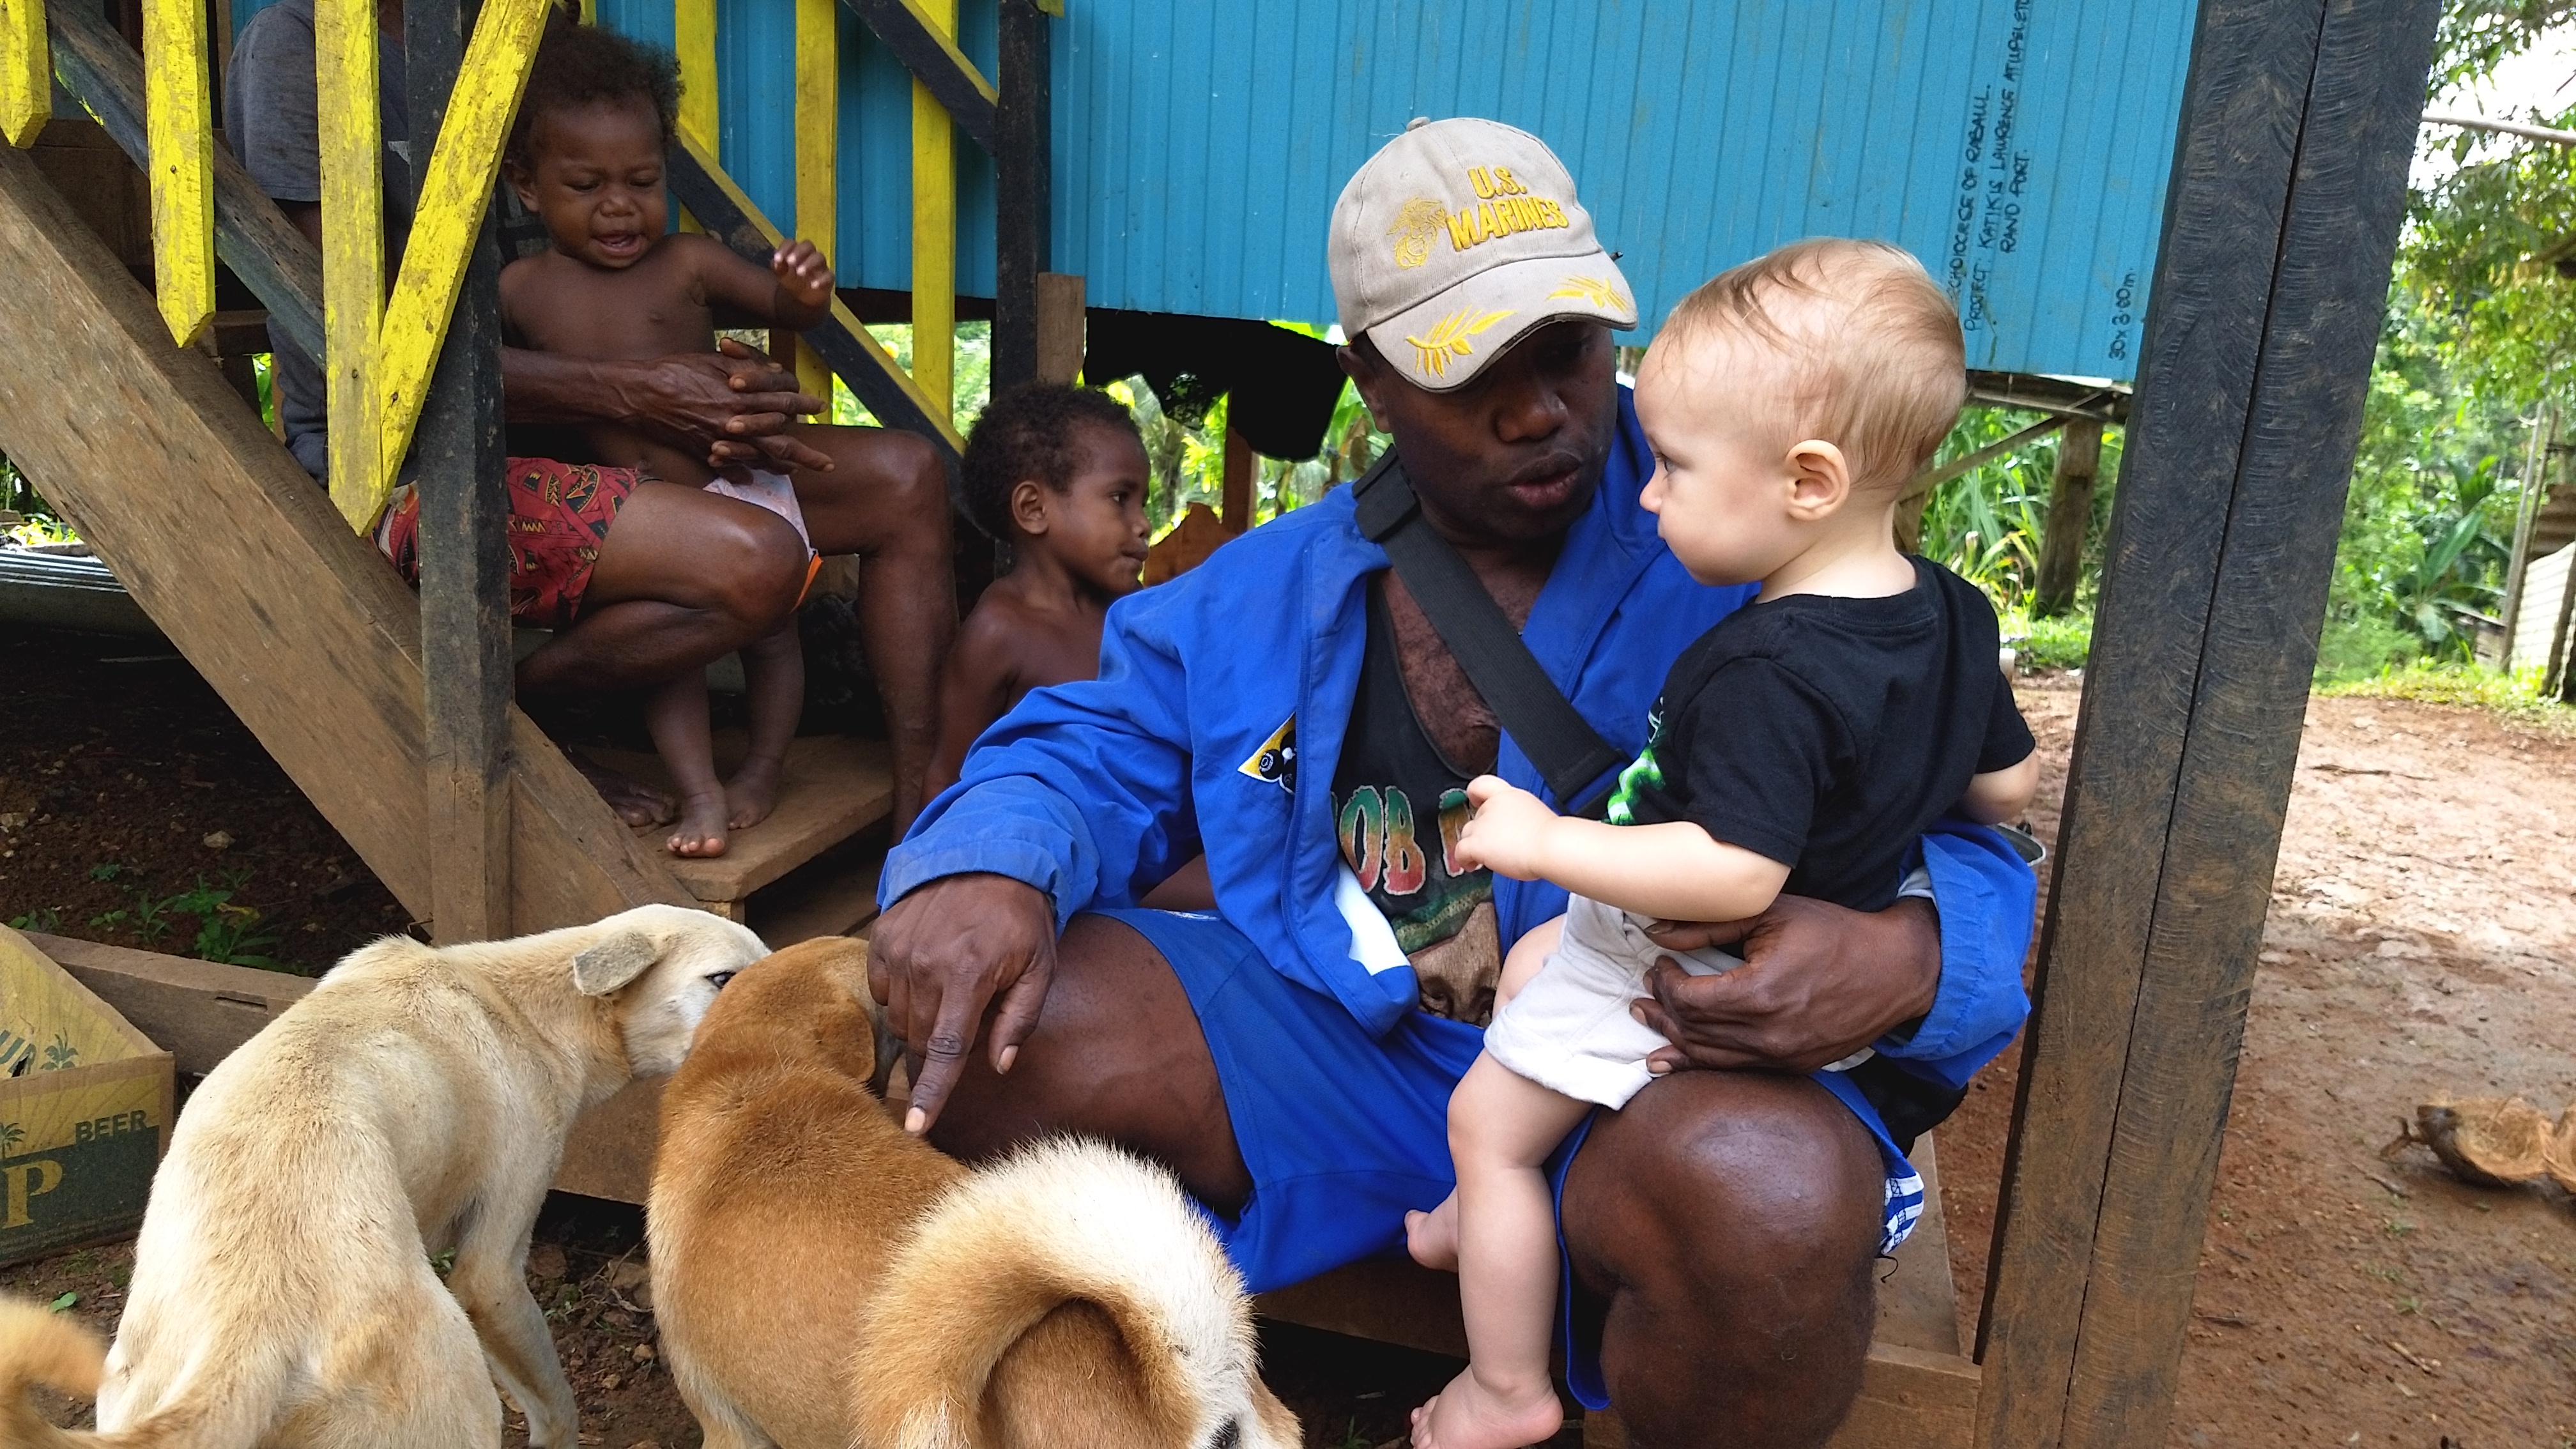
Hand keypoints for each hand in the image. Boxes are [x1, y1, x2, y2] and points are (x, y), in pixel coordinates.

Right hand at [623, 339, 832, 472]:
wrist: (639, 394)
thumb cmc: (674, 370)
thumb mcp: (713, 360)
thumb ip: (747, 366)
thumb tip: (776, 371)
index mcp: (741, 395)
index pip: (782, 402)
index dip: (803, 404)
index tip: (820, 406)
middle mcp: (735, 421)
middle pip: (780, 443)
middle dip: (806, 454)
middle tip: (826, 464)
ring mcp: (720, 440)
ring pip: (759, 460)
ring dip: (781, 468)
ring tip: (798, 474)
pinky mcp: (702, 451)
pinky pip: (729, 468)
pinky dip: (744, 474)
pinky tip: (755, 479)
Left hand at [773, 239, 834, 309]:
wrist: (802, 299)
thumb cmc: (790, 280)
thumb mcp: (780, 274)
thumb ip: (777, 266)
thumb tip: (776, 262)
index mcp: (795, 251)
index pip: (791, 243)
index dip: (785, 248)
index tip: (777, 259)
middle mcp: (809, 255)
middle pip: (808, 245)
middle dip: (799, 252)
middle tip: (790, 262)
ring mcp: (820, 266)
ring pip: (819, 258)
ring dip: (809, 263)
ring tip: (799, 273)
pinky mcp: (828, 279)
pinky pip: (829, 276)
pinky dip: (821, 280)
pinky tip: (813, 285)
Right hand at [867, 873, 1057, 1133]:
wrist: (988, 856)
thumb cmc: (1020, 919)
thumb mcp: (1039, 969)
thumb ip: (1019, 1020)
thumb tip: (999, 1067)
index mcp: (967, 977)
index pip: (944, 1051)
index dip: (929, 1094)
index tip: (913, 1128)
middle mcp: (925, 965)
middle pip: (919, 1040)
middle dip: (939, 1048)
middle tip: (967, 1023)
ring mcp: (898, 949)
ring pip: (898, 1019)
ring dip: (921, 1021)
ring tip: (951, 991)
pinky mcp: (882, 936)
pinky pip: (881, 989)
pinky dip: (901, 994)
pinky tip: (927, 974)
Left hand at [1452, 774, 1558, 880]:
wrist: (1551, 846)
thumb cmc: (1551, 838)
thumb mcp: (1536, 816)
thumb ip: (1520, 818)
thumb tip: (1517, 831)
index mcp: (1510, 796)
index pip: (1483, 785)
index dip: (1475, 794)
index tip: (1475, 802)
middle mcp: (1494, 806)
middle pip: (1477, 816)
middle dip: (1482, 831)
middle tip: (1493, 845)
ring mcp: (1483, 824)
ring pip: (1467, 833)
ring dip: (1473, 845)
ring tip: (1482, 858)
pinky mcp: (1477, 843)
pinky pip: (1460, 851)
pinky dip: (1464, 860)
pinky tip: (1472, 866)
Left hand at [1630, 895, 1939, 1073]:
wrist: (1894, 970)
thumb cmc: (1834, 933)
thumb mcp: (1770, 914)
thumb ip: (1709, 926)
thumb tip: (1656, 934)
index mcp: (1760, 992)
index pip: (1689, 998)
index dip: (1665, 981)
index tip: (1660, 963)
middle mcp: (1767, 1033)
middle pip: (1693, 1031)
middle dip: (1661, 1011)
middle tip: (1643, 993)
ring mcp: (1781, 1055)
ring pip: (1708, 1057)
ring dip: (1672, 1040)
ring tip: (1648, 1022)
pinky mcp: (1792, 1066)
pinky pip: (1733, 1070)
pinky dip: (1698, 1064)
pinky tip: (1671, 1062)